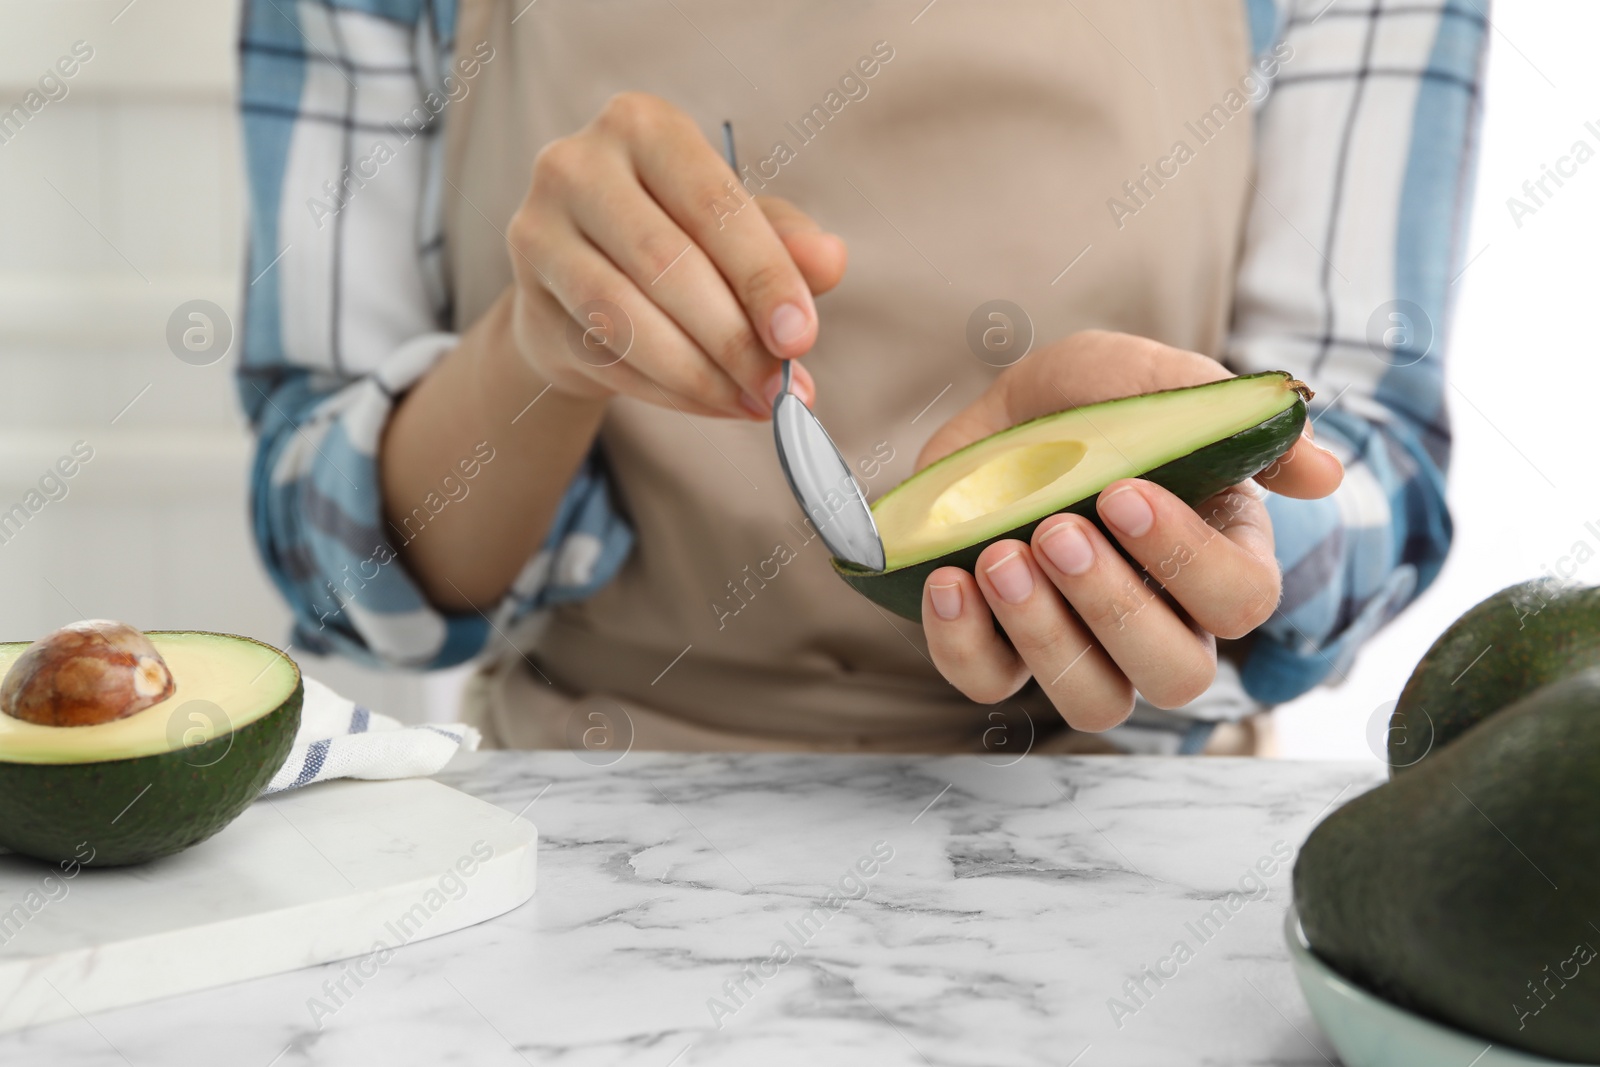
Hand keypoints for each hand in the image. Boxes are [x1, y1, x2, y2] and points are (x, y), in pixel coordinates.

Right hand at [505, 92, 847, 416]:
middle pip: (665, 264)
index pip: (711, 204)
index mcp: (640, 126)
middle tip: (783, 388)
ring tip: (755, 403)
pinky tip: (717, 404)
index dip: (761, 275)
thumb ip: (786, 239)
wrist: (584, 281)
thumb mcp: (739, 224)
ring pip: (626, 320)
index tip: (801, 337)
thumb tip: (830, 260)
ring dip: (702, 376)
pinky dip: (672, 394)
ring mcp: (537, 236)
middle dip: (734, 338)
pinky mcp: (528, 307)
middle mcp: (575, 167)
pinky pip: (608, 362)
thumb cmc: (678, 235)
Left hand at [918, 330, 1343, 731]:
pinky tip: (951, 582)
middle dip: (1114, 607)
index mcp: (1220, 556)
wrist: (1004, 410)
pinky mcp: (1003, 651)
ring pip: (1095, 702)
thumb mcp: (1157, 380)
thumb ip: (1229, 415)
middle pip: (1178, 676)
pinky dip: (965, 644)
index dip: (1186, 561)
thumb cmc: (1097, 398)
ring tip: (1001, 557)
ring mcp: (1083, 648)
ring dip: (1046, 637)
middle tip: (1058, 531)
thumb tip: (1324, 472)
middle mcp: (1163, 621)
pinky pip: (991, 686)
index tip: (1123, 492)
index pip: (1241, 602)